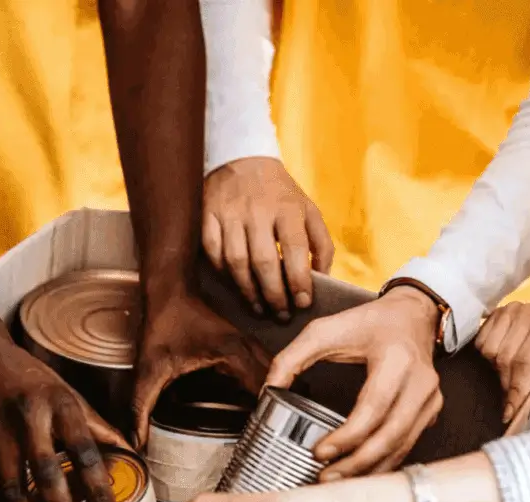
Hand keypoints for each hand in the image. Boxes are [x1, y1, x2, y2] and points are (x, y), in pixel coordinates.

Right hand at [0, 340, 129, 501]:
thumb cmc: (34, 381)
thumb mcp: (71, 395)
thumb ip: (98, 427)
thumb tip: (131, 455)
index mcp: (61, 405)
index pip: (85, 452)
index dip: (98, 489)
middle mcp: (31, 418)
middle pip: (47, 475)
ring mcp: (0, 432)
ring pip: (14, 487)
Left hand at [133, 290, 268, 446]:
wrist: (169, 291)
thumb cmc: (162, 323)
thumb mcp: (149, 371)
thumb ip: (141, 408)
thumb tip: (136, 439)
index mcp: (234, 354)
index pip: (264, 391)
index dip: (264, 417)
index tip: (260, 438)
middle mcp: (248, 347)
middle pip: (275, 385)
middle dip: (273, 411)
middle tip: (265, 437)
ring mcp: (248, 343)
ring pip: (272, 376)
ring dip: (270, 398)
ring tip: (264, 425)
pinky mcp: (243, 344)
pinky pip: (263, 369)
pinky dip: (262, 386)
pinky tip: (253, 404)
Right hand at [202, 156, 334, 320]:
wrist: (243, 159)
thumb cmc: (280, 193)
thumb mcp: (309, 210)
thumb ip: (320, 244)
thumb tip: (322, 279)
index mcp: (288, 208)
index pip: (296, 250)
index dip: (300, 281)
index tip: (303, 303)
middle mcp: (258, 210)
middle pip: (264, 261)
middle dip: (274, 294)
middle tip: (282, 314)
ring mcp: (230, 213)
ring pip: (236, 261)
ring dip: (248, 290)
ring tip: (259, 307)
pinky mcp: (208, 216)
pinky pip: (212, 252)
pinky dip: (223, 274)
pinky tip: (235, 286)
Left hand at [264, 287, 442, 479]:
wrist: (411, 316)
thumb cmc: (369, 323)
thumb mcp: (325, 330)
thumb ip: (291, 358)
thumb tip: (267, 391)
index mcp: (396, 359)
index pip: (373, 407)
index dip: (347, 436)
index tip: (319, 452)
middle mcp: (420, 382)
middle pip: (391, 435)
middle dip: (357, 463)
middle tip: (325, 477)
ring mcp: (430, 399)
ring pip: (402, 446)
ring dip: (370, 469)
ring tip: (337, 480)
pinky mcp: (430, 412)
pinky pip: (407, 445)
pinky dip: (383, 463)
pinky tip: (359, 472)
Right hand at [475, 302, 529, 423]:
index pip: (524, 363)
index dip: (515, 391)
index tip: (509, 415)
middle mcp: (528, 312)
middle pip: (504, 358)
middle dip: (507, 384)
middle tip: (513, 397)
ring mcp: (509, 310)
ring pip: (488, 350)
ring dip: (497, 369)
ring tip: (513, 373)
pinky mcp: (496, 313)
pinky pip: (480, 341)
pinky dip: (488, 356)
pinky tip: (504, 360)